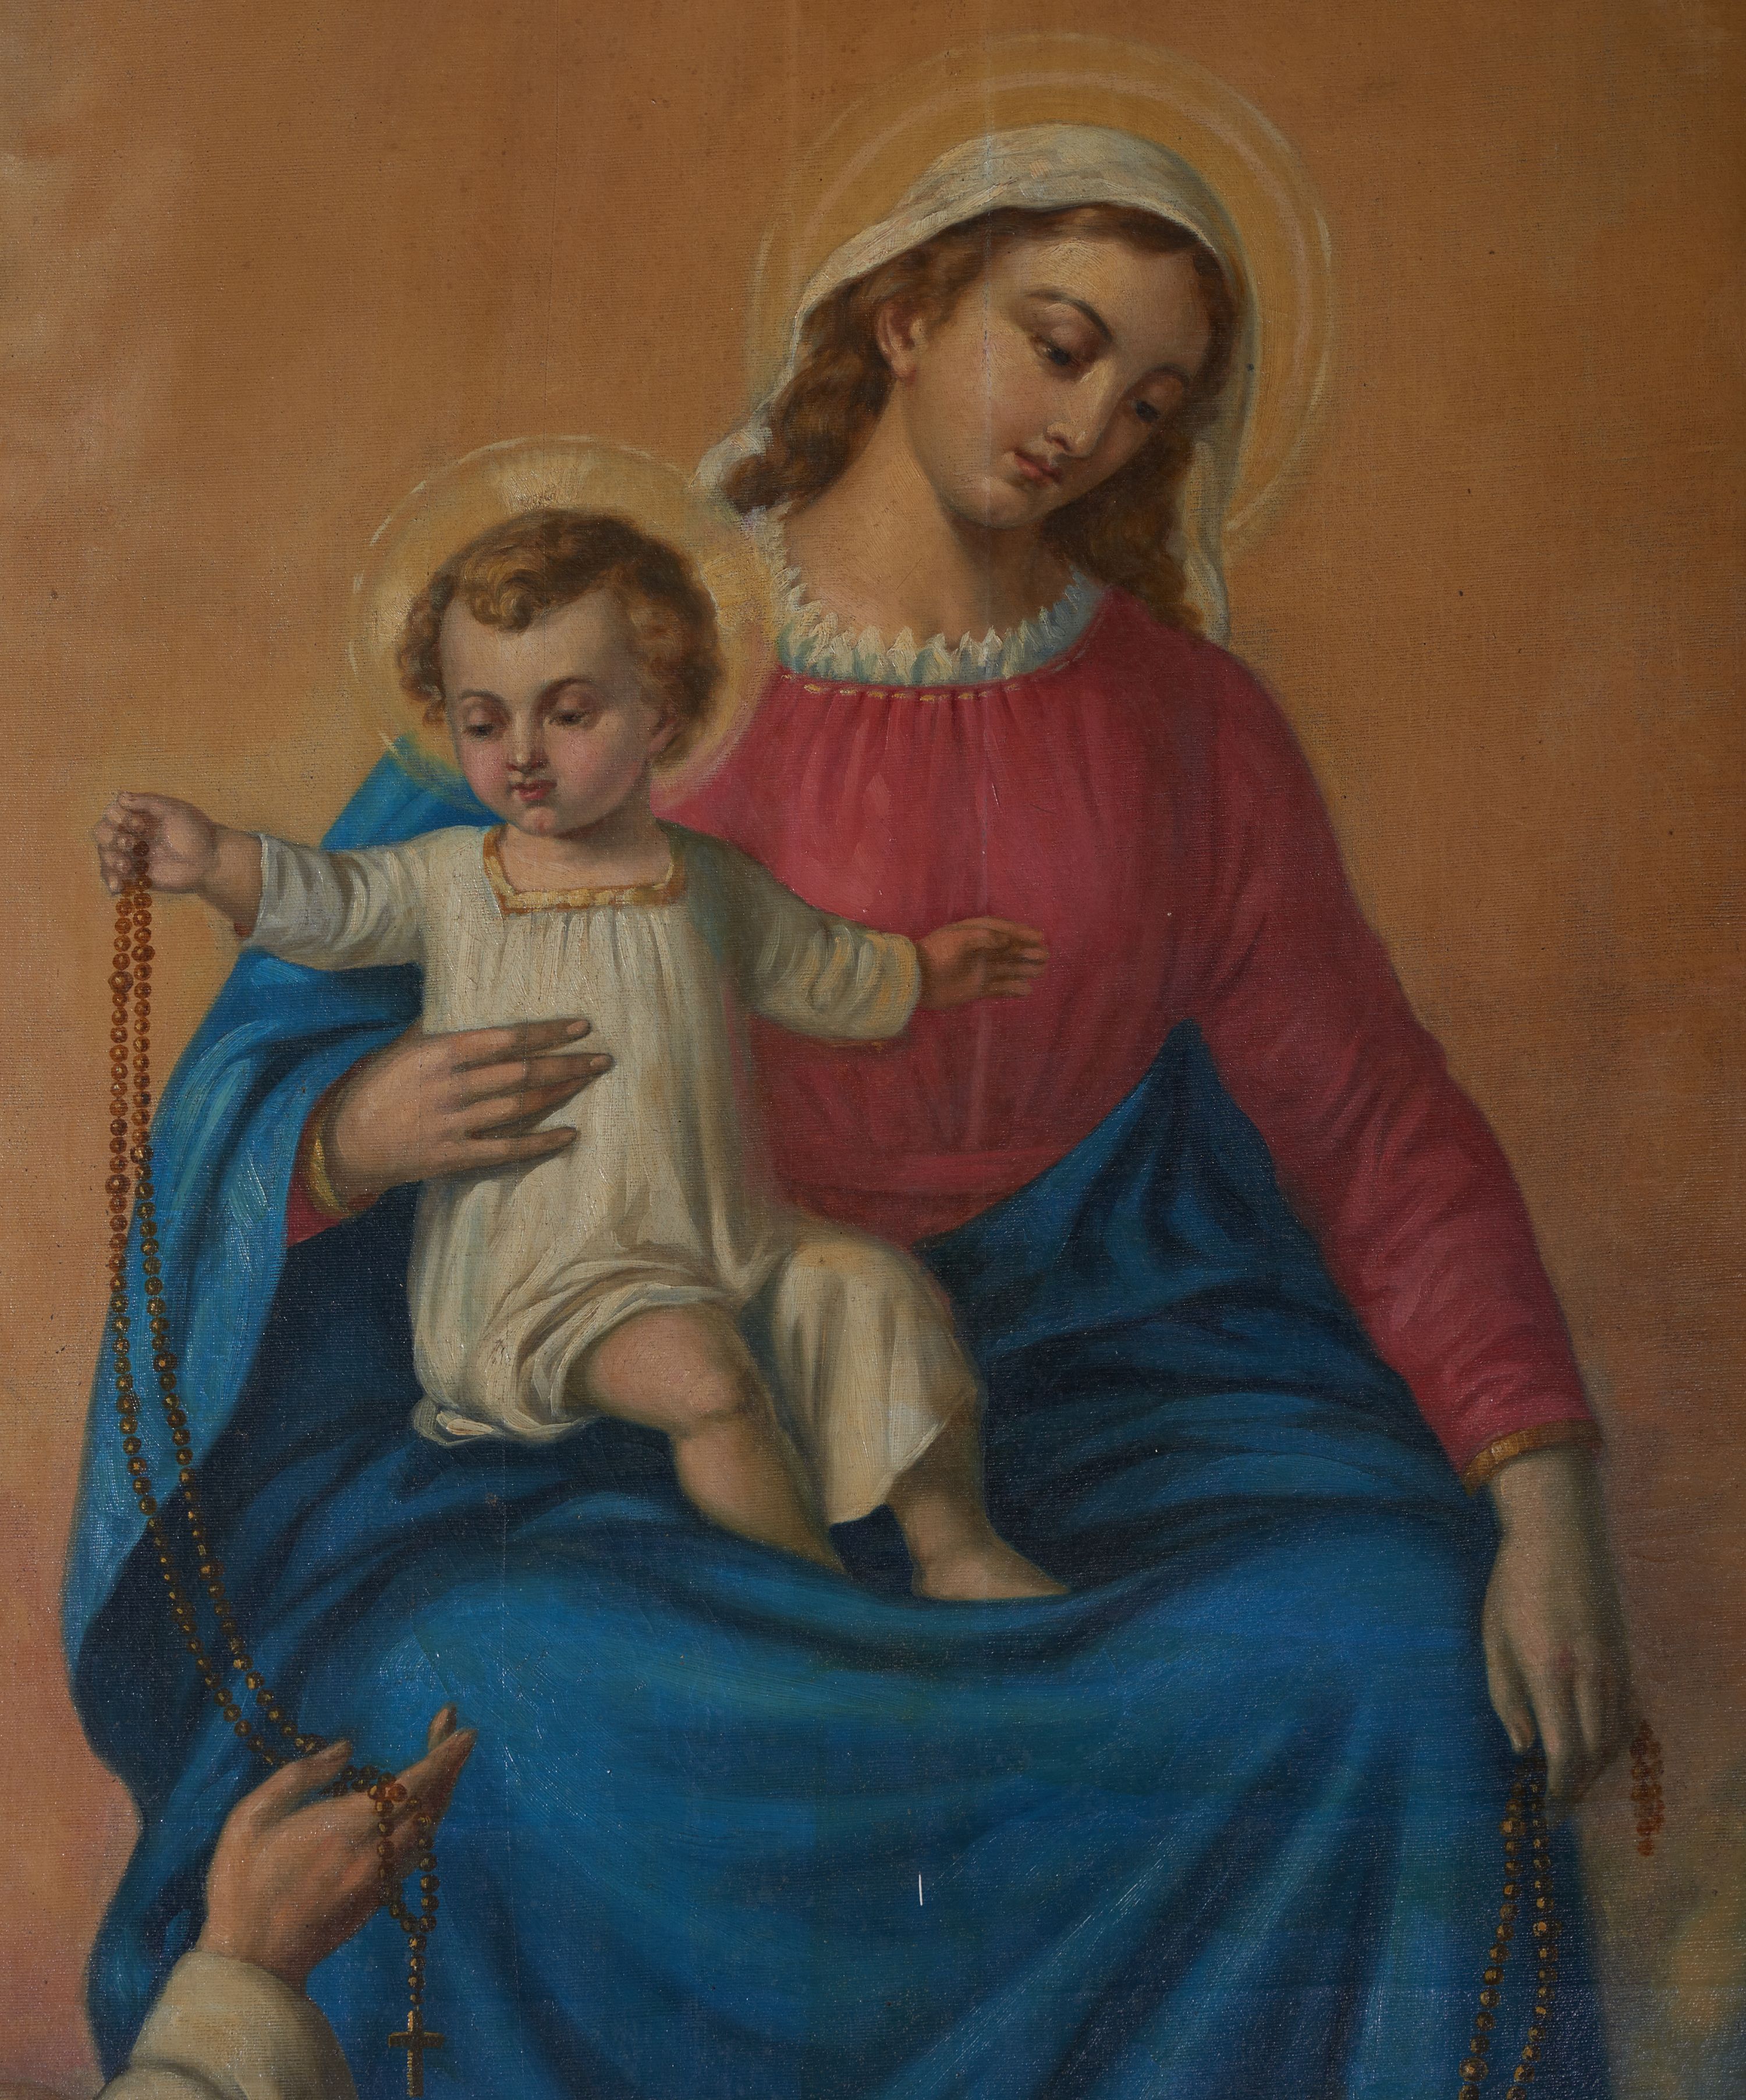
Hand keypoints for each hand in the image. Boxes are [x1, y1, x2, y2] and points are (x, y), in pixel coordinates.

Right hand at [93, 791, 219, 894]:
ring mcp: (132, 855)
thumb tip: (120, 797)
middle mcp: (131, 834)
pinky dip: (112, 881)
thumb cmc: (195, 832)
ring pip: (106, 855)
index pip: (112, 813)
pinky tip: (117, 887)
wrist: (209, 861)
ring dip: (110, 859)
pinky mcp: (137, 875)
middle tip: (130, 843)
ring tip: (126, 866)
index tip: (140, 825)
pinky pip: (115, 878)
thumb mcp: (174, 810)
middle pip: (102, 832)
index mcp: (137, 816)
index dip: (119, 818)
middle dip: (111, 837)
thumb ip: (148, 802)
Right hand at [198, 1706, 475, 1990]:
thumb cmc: (242, 1886)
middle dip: (450, 1764)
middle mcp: (375, 1852)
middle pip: (432, 1804)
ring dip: (443, 1793)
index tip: (465, 1731)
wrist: (251, 1965)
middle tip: (455, 1732)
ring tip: (442, 1762)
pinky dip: (427, 1823)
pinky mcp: (376, 1900)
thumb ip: (300, 1775)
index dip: (444, 1756)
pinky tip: (418, 1810)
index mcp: (348, 1826)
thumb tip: (345, 1748)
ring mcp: (380, 1879)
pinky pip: (416, 1853)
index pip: (414, 1783)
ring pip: (429, 1830)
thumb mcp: (251, 1817)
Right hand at [322, 1017, 612, 1201]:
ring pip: (520, 1105)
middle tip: (602, 1057)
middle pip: (522, 1071)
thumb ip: (438, 1031)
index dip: (547, 1031)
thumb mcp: (401, 1050)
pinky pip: (506, 1149)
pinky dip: (540, 1142)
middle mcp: (450, 1087)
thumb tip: (468, 1003)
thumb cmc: (374, 1089)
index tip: (581, 1025)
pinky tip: (569, 1134)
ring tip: (589, 1080)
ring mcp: (453, 1124)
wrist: (342, 1143)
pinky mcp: (454, 1157)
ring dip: (559, 1092)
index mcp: (438, 1053)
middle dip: (567, 1063)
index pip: (506, 1038)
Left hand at [916, 919, 1047, 1009]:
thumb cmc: (937, 953)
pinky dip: (1013, 989)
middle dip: (1027, 951)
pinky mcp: (976, 989)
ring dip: (1024, 968)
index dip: (1022, 933)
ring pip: (1008, 968)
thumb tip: (1008, 941)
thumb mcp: (960, 939)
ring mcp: (979, 971)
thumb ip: (985, 937)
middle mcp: (980, 951)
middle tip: (1045, 955)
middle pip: (1009, 950)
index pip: (1003, 931)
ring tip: (1041, 970)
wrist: (916, 980)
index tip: (1040, 936)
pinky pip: (1000, 988)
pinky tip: (1027, 990)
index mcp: (975, 934)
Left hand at [1482, 1445, 1633, 1806]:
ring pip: (1617, 1738)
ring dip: (1597, 1768)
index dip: (1559, 1792)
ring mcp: (1615, 1666)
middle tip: (1559, 1809)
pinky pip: (1628, 1714)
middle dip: (1578, 1789)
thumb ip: (1506, 1697)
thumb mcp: (1493, 1638)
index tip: (1548, 1814)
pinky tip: (1596, 1748)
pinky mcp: (1627, 1657)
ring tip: (1573, 1784)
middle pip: (1595, 1754)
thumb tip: (1523, 1748)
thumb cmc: (1514, 1584)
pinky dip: (1614, 1740)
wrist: (1560, 1535)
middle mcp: (1591, 1675)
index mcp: (1551, 1672)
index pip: (1564, 1754)